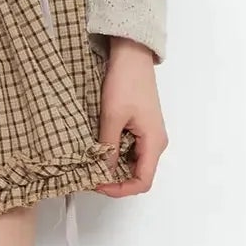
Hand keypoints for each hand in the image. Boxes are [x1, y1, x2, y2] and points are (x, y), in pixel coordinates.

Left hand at [92, 38, 166, 196]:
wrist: (131, 57)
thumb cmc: (126, 81)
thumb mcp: (112, 117)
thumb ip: (109, 147)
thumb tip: (104, 171)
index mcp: (154, 142)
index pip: (143, 181)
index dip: (120, 189)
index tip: (98, 184)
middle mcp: (155, 141)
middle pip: (137, 174)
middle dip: (114, 179)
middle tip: (90, 175)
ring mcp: (148, 134)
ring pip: (131, 162)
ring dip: (113, 166)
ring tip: (91, 163)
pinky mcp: (140, 127)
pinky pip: (128, 149)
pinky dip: (114, 153)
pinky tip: (98, 149)